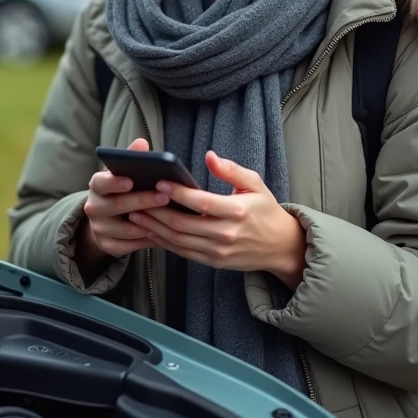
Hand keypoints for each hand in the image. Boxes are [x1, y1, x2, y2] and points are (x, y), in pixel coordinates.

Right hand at [80, 138, 168, 259]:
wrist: (104, 219)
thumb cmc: (120, 190)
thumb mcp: (122, 173)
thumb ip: (131, 158)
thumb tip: (142, 143)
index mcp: (97, 186)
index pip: (101, 183)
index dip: (114, 182)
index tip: (131, 180)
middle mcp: (93, 207)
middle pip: (118, 206)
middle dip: (142, 201)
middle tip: (164, 197)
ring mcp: (99, 228)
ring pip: (127, 229)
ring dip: (149, 224)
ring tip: (169, 218)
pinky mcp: (107, 246)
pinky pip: (129, 246)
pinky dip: (146, 241)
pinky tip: (162, 235)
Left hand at [129, 150, 307, 286]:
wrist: (281, 247)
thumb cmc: (266, 210)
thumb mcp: (255, 184)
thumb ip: (231, 170)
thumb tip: (209, 156)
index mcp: (237, 211)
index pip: (201, 203)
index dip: (178, 193)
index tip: (158, 182)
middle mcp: (226, 234)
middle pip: (183, 224)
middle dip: (156, 211)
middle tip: (137, 199)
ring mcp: (218, 251)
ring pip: (178, 240)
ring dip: (154, 228)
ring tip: (136, 214)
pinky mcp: (213, 262)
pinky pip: (183, 252)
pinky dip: (164, 242)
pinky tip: (151, 231)